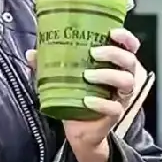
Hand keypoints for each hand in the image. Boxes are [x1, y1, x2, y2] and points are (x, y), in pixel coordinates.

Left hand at [26, 28, 145, 152]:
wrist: (78, 129)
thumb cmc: (75, 96)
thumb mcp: (61, 77)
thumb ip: (47, 64)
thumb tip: (32, 53)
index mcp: (114, 64)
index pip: (129, 47)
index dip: (126, 38)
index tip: (112, 33)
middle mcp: (122, 78)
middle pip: (129, 60)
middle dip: (114, 53)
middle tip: (93, 53)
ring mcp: (120, 97)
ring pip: (126, 81)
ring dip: (107, 75)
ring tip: (87, 76)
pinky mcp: (115, 114)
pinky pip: (114, 107)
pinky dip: (101, 103)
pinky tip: (87, 100)